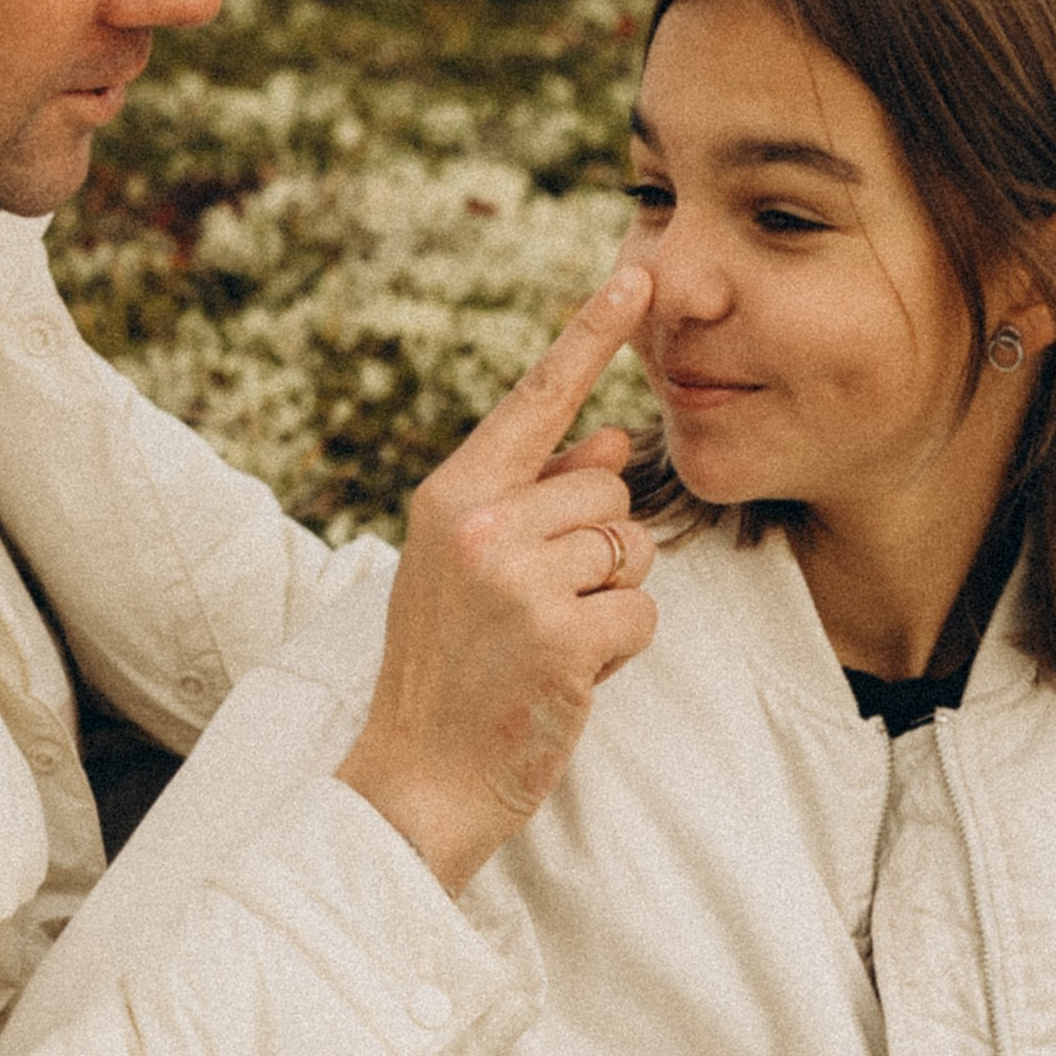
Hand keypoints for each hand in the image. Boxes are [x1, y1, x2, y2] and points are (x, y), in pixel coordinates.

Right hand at [340, 266, 657, 894]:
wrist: (413, 781)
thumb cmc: (445, 672)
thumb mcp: (466, 569)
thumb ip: (531, 498)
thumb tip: (607, 439)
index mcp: (450, 495)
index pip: (535, 400)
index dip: (590, 334)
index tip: (637, 274)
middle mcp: (480, 523)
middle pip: (606, 489)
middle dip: (597, 547)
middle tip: (537, 609)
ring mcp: (519, 579)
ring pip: (631, 549)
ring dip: (609, 600)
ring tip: (546, 644)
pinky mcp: (562, 636)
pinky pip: (642, 611)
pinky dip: (620, 649)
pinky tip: (566, 676)